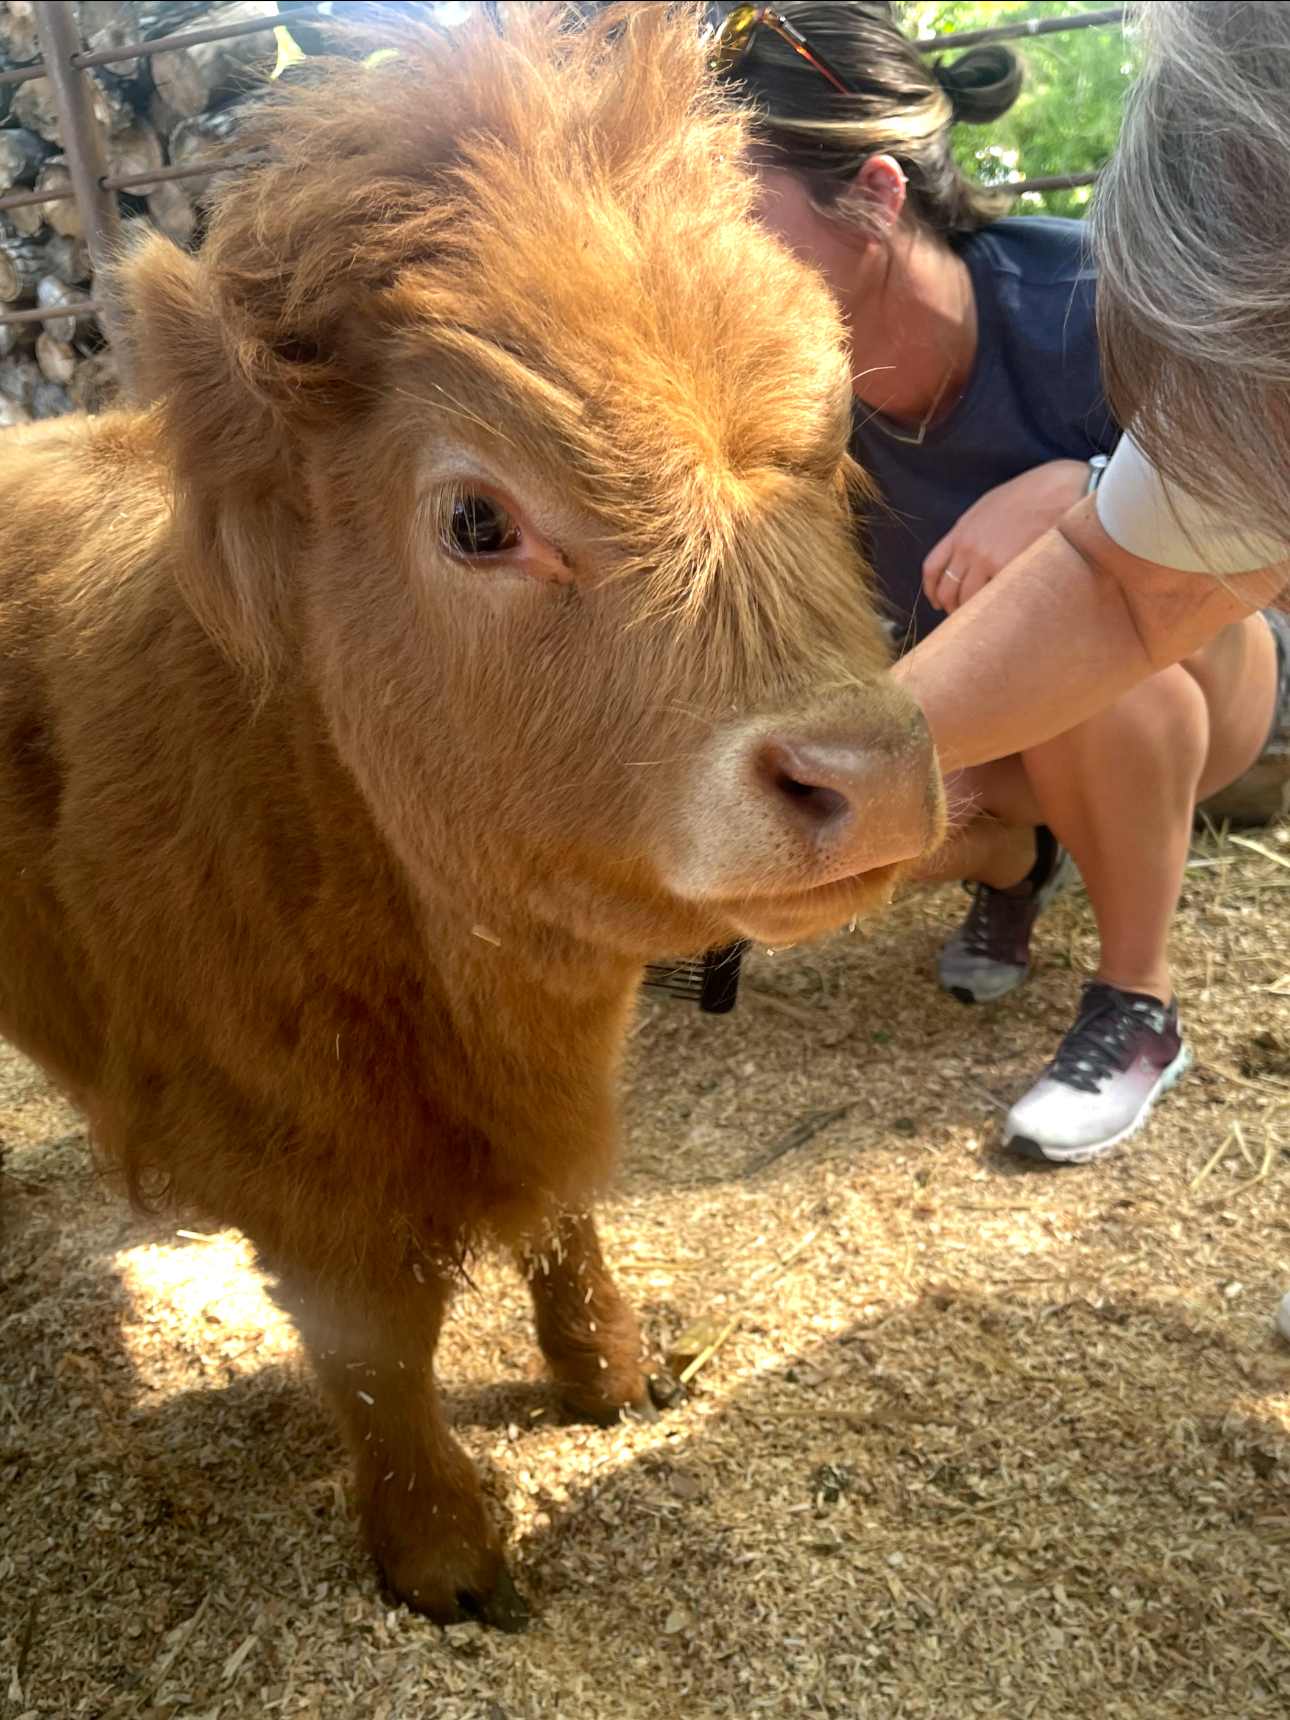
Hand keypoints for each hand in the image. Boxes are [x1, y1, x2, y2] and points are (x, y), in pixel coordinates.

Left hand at [922, 459, 1091, 614]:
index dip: (933, 590)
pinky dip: (994, 611)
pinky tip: (1001, 617)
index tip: (938, 602)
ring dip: (973, 615)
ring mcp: (986, 559)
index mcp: (962, 531)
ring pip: (968, 599)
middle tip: (963, 621)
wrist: (1060, 489)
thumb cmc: (1034, 494)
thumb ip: (976, 532)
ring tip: (984, 625)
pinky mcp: (1008, 569)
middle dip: (952, 607)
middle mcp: (968, 547)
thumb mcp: (992, 506)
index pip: (933, 568)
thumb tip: (972, 556)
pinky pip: (992, 598)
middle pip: (948, 589)